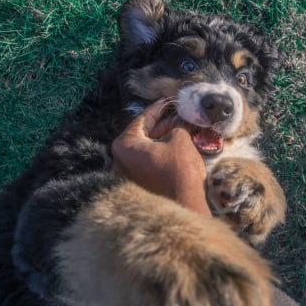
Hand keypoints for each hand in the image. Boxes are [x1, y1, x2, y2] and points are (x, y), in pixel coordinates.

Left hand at [111, 99, 210, 215]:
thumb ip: (175, 125)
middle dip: (161, 124)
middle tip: (178, 114)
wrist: (186, 205)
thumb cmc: (179, 170)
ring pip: (145, 149)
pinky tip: (175, 144)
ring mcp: (126, 175)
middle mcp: (119, 161)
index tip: (169, 101)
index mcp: (123, 145)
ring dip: (162, 138)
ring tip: (180, 127)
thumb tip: (178, 119)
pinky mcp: (136, 185)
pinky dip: (159, 152)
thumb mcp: (179, 139)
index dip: (159, 108)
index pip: (142, 120)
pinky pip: (146, 162)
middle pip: (142, 135)